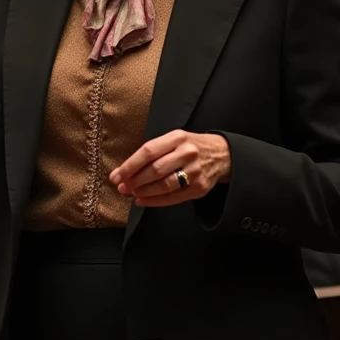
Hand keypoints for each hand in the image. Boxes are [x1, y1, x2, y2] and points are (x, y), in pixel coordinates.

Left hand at [109, 130, 231, 206]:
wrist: (222, 154)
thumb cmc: (190, 146)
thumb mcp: (174, 140)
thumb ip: (152, 153)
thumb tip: (123, 171)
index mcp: (177, 137)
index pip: (148, 151)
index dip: (130, 165)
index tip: (116, 175)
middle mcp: (187, 153)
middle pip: (155, 170)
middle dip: (134, 181)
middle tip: (121, 187)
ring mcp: (195, 171)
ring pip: (164, 185)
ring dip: (143, 192)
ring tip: (132, 193)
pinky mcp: (200, 188)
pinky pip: (173, 197)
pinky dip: (155, 201)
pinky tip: (143, 200)